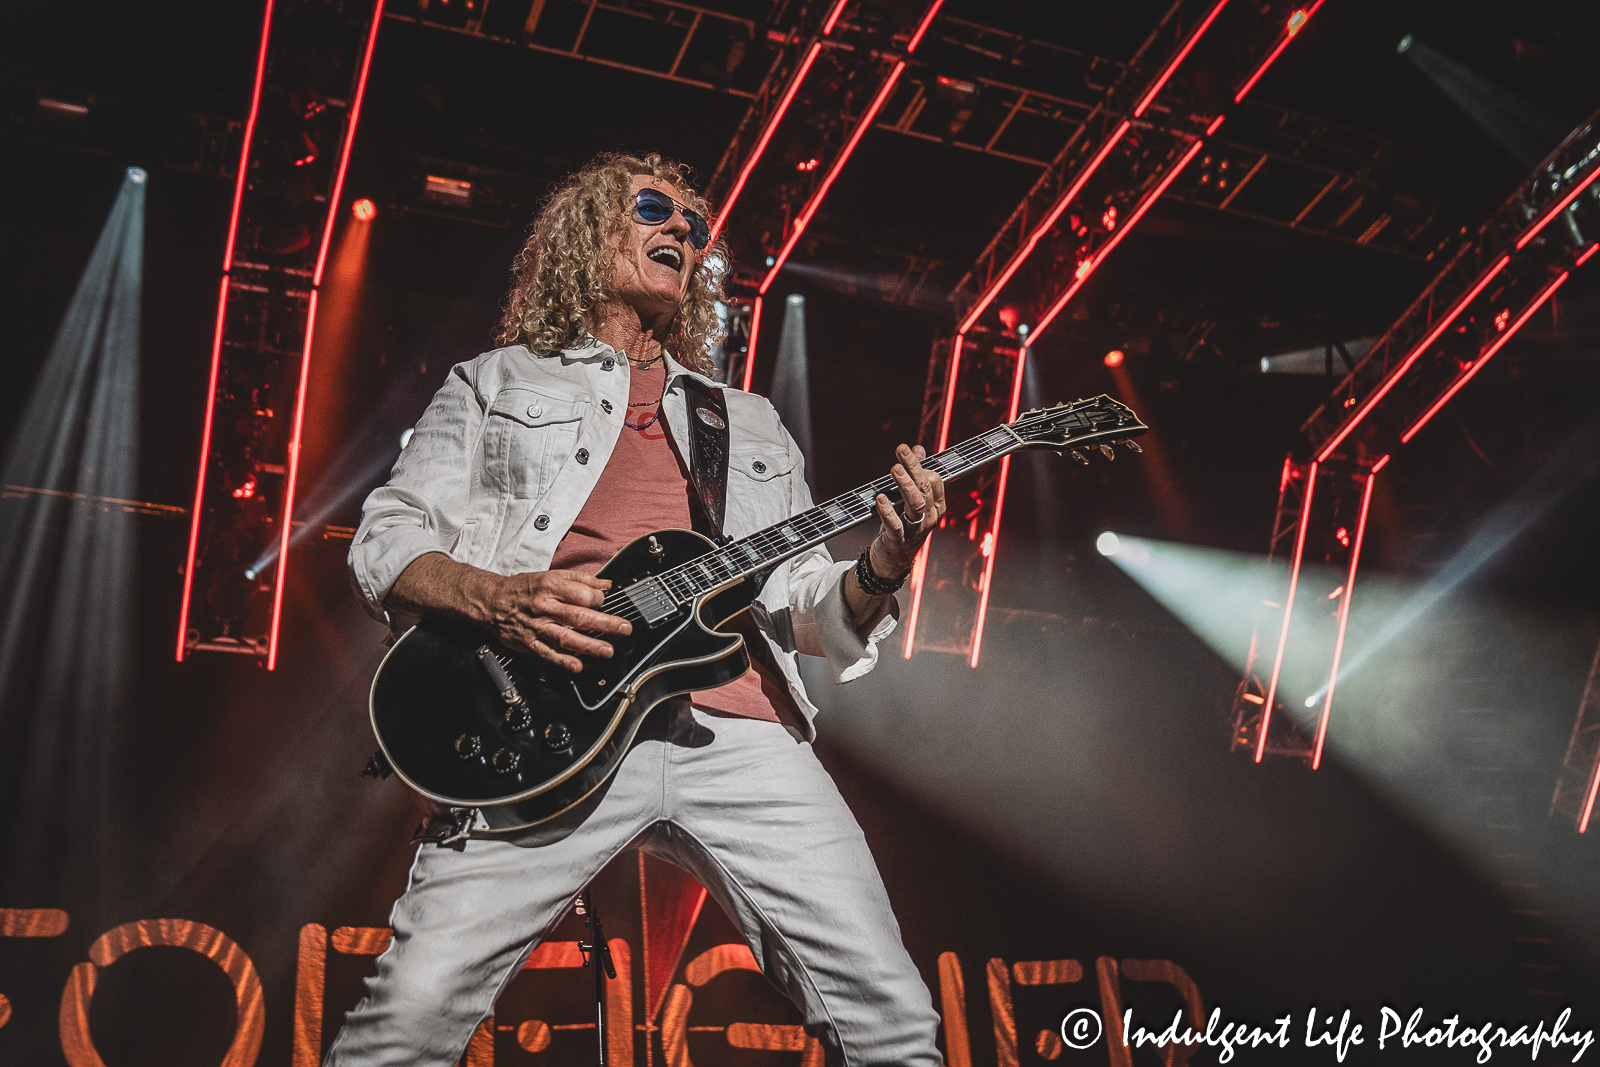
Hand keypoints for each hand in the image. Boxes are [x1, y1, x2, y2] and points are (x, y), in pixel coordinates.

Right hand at [487, 569, 632, 672]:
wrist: (492, 601)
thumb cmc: (524, 588)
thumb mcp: (550, 575)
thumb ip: (581, 579)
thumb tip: (606, 584)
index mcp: (551, 586)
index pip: (582, 594)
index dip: (598, 599)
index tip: (604, 602)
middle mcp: (544, 606)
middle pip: (578, 616)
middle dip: (604, 624)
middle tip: (624, 629)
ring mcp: (537, 626)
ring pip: (565, 637)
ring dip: (589, 646)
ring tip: (607, 651)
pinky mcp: (529, 642)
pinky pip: (548, 653)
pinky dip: (563, 661)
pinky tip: (577, 666)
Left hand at [869, 443, 946, 579]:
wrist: (892, 561)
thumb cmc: (902, 526)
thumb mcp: (909, 500)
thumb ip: (915, 475)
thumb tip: (919, 449)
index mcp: (935, 506)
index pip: (934, 480)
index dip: (920, 465)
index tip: (905, 452)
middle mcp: (930, 517)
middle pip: (925, 487)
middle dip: (913, 467)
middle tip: (901, 450)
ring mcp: (916, 530)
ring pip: (916, 504)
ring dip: (905, 485)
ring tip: (894, 469)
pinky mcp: (899, 541)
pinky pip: (896, 525)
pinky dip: (888, 511)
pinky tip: (880, 499)